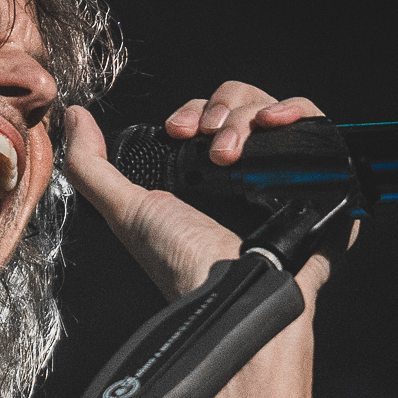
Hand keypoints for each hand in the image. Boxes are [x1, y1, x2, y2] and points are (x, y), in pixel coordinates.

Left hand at [64, 82, 348, 302]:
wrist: (234, 293)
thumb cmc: (181, 262)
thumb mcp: (125, 212)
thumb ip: (90, 167)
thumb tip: (74, 118)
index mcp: (207, 176)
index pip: (207, 116)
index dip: (192, 112)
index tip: (180, 131)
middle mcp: (248, 173)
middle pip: (241, 105)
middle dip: (220, 111)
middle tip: (212, 145)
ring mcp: (287, 175)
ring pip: (274, 109)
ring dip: (251, 112)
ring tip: (237, 148)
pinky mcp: (324, 180)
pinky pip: (320, 124)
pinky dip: (299, 112)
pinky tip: (277, 125)